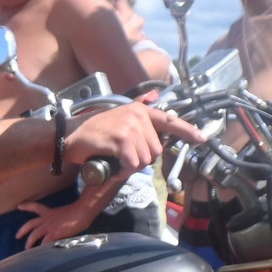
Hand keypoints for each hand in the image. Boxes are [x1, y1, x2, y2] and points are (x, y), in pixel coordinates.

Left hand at [16, 178, 107, 247]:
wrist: (82, 211)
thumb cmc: (80, 211)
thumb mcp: (66, 214)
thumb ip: (61, 221)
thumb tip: (63, 228)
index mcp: (50, 212)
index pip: (36, 207)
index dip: (27, 207)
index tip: (20, 206)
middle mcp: (47, 219)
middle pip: (30, 224)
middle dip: (22, 230)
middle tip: (17, 236)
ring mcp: (49, 226)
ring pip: (34, 235)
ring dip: (29, 242)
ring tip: (26, 248)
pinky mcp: (54, 233)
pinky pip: (44, 243)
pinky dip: (42, 249)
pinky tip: (41, 254)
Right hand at [62, 101, 191, 179]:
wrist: (70, 136)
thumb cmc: (95, 132)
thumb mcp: (119, 117)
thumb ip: (138, 112)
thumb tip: (154, 101)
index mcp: (140, 110)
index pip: (169, 120)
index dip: (186, 131)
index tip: (201, 138)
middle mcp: (138, 115)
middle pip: (156, 149)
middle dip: (142, 159)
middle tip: (125, 158)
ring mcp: (130, 126)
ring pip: (145, 159)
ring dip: (131, 166)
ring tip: (116, 160)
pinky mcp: (121, 139)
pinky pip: (133, 163)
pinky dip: (123, 170)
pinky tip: (113, 166)